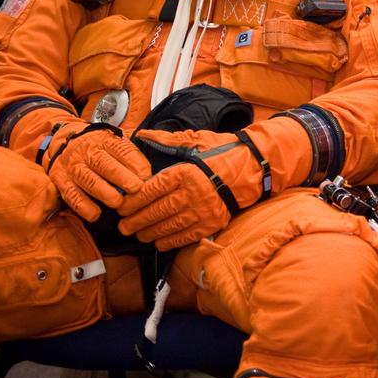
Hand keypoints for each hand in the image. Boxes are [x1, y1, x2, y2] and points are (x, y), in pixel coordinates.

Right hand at [42, 122, 151, 221]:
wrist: (63, 142)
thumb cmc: (99, 147)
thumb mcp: (115, 142)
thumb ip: (131, 154)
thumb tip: (150, 173)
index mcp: (105, 140)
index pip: (121, 149)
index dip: (135, 163)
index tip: (146, 176)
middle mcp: (88, 152)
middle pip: (104, 163)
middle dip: (121, 177)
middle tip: (135, 189)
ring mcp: (73, 166)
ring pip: (87, 179)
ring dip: (103, 192)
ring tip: (118, 203)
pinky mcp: (61, 181)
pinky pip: (71, 194)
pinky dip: (82, 206)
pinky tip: (95, 215)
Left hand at [117, 129, 266, 249]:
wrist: (255, 166)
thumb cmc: (224, 152)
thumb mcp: (196, 141)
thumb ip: (167, 140)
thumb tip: (143, 135)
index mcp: (186, 171)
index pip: (151, 190)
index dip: (133, 201)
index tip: (121, 207)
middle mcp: (193, 192)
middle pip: (157, 210)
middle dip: (136, 220)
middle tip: (123, 226)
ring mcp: (203, 209)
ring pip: (169, 225)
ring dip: (150, 232)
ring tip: (138, 234)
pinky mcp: (213, 222)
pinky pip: (186, 236)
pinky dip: (170, 241)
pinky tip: (159, 242)